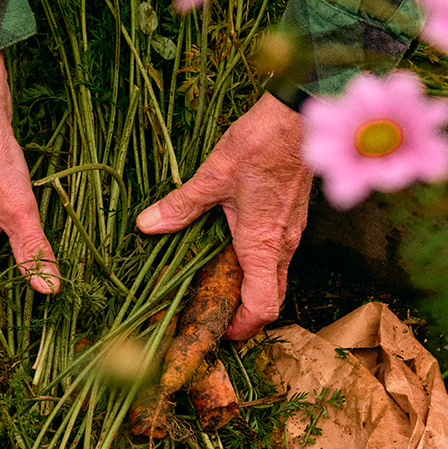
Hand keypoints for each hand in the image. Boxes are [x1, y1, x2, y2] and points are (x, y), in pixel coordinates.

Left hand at [136, 93, 310, 340]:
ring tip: (219, 283)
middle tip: (217, 314)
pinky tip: (234, 248)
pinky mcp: (294, 218)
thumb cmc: (261, 144)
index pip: (263, 306)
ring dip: (252, 288)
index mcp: (261, 244)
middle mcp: (282, 245)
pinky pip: (279, 255)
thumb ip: (181, 205)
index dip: (243, 327)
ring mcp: (292, 232)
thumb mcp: (213, 176)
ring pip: (276, 276)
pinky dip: (259, 265)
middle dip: (246, 315)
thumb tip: (148, 224)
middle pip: (272, 298)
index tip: (220, 331)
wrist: (299, 117)